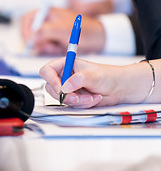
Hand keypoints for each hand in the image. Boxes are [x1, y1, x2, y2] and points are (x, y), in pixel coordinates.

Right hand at [21, 7, 105, 54]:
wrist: (96, 38)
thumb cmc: (84, 29)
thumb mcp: (64, 29)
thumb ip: (46, 31)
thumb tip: (32, 35)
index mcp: (47, 12)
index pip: (27, 19)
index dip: (26, 30)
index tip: (30, 40)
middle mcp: (45, 21)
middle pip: (29, 31)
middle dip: (34, 41)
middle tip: (42, 46)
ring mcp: (47, 32)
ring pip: (35, 41)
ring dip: (42, 46)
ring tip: (54, 46)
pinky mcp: (51, 41)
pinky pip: (42, 48)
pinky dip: (47, 50)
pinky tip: (57, 48)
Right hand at [39, 58, 154, 107]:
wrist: (123, 88)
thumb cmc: (110, 76)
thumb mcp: (94, 76)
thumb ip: (78, 80)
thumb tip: (64, 87)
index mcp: (67, 64)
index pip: (48, 70)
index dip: (50, 80)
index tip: (60, 88)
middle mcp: (66, 76)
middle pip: (51, 88)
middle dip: (66, 95)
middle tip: (77, 97)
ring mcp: (70, 88)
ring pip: (62, 99)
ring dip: (77, 101)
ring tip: (92, 97)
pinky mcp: (75, 98)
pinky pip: (71, 105)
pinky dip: (82, 105)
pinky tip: (93, 99)